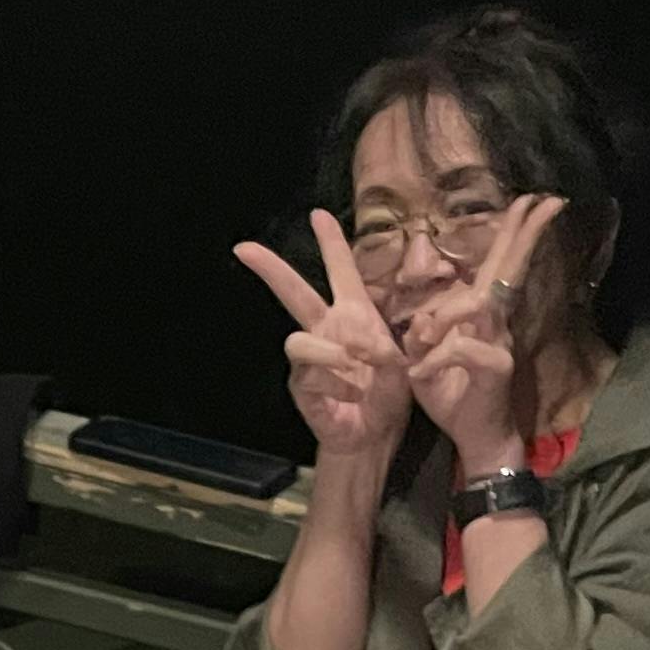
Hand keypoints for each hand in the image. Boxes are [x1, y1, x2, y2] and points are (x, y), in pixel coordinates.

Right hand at [233, 213, 415, 469]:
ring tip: (355, 366)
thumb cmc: (391, 394)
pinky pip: (310, 374)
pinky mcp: (302, 385)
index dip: (331, 242)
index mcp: (355, 314)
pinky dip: (337, 384)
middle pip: (293, 292)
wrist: (376, 434)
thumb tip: (371, 344)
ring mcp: (311, 357)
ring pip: (298, 340)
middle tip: (243, 248)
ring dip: (329, 352)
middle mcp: (327, 329)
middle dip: (270, 268)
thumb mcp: (406, 361)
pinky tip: (354, 394)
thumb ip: (396, 344)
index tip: (318, 215)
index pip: (341, 271)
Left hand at [393, 192, 566, 473]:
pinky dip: (437, 356)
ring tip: (426, 335)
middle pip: (508, 269)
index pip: (495, 267)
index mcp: (478, 316)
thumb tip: (422, 320)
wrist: (475, 439)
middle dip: (523, 233)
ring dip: (450, 308)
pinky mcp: (495, 367)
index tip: (528, 202)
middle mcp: (494, 323)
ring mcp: (498, 342)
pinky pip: (461, 349)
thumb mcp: (424, 361)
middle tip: (544, 198)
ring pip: (478, 305)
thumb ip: (422, 336)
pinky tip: (421, 373)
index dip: (511, 234)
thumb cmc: (453, 398)